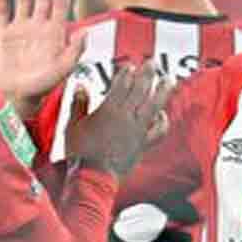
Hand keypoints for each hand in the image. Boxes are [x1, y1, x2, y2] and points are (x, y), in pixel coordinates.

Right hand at [0, 0, 84, 117]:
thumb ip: (75, 51)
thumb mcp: (63, 70)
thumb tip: (85, 32)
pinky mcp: (2, 33)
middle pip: (42, 0)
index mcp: (54, 34)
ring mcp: (19, 29)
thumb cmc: (42, 85)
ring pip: (22, 1)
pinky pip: (1, 12)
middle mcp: (37, 27)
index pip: (60, 8)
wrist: (16, 95)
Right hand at [65, 60, 172, 176]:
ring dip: (163, 91)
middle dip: (148, 74)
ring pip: (155, 106)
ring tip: (168, 80)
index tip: (130, 66)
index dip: (127, 73)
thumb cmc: (80, 153)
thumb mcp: (72, 125)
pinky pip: (159, 130)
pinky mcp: (143, 144)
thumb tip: (80, 86)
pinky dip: (163, 121)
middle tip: (152, 63)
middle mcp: (126, 118)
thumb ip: (78, 104)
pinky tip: (162, 114)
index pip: (122, 84)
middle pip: (141, 90)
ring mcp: (137, 131)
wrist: (93, 178)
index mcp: (109, 110)